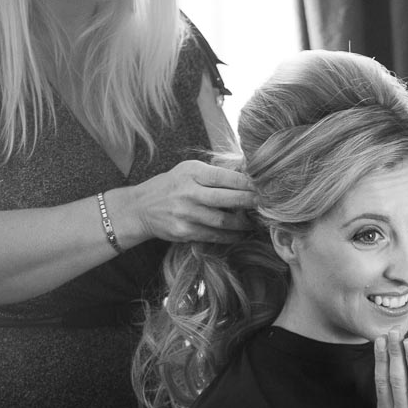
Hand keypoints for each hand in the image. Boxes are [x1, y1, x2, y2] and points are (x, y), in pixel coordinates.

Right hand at [123, 159, 254, 243]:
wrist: (141, 207)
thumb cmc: (173, 185)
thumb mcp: (189, 170)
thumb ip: (214, 173)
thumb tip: (248, 175)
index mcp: (192, 173)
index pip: (226, 177)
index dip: (247, 183)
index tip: (263, 186)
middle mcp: (188, 192)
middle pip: (227, 199)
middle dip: (250, 202)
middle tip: (266, 205)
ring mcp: (185, 214)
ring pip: (223, 221)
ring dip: (243, 223)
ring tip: (254, 222)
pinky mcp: (184, 231)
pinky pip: (213, 235)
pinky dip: (230, 236)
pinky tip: (240, 234)